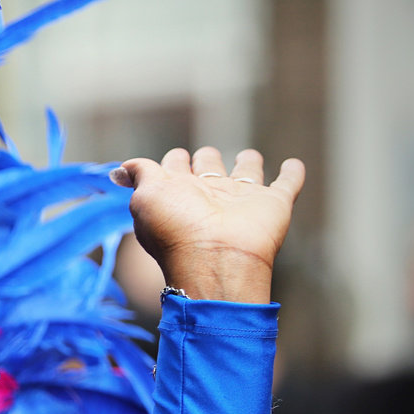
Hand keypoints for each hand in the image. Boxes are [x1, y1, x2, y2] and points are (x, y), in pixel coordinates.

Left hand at [111, 147, 303, 303]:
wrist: (216, 258)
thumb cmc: (176, 228)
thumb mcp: (146, 196)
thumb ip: (139, 175)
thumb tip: (119, 170)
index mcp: (178, 193)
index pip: (175, 170)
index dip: (174, 162)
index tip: (174, 158)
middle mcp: (209, 196)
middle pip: (210, 170)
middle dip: (207, 160)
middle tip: (205, 155)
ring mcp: (241, 201)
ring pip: (247, 175)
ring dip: (248, 164)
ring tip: (249, 156)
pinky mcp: (273, 205)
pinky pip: (287, 184)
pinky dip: (293, 174)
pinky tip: (294, 164)